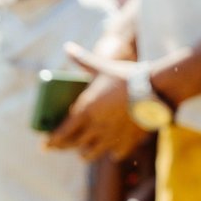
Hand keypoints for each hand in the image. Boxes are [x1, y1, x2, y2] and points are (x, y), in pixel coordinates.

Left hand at [47, 44, 149, 161]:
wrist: (156, 88)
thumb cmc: (125, 76)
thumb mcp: (100, 66)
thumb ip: (82, 59)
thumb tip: (68, 47)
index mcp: (85, 111)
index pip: (62, 132)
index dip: (52, 141)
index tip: (44, 146)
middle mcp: (96, 127)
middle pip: (74, 145)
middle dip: (64, 146)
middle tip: (58, 146)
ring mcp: (113, 136)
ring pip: (93, 153)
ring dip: (85, 153)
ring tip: (82, 151)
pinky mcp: (130, 141)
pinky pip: (116, 153)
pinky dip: (112, 153)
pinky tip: (111, 151)